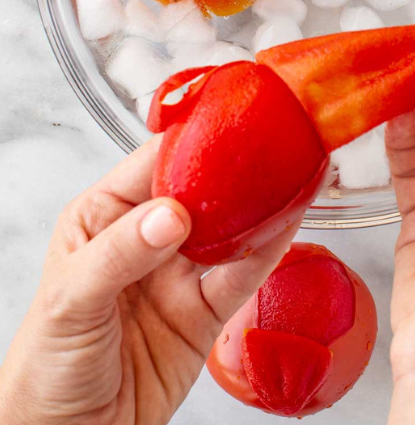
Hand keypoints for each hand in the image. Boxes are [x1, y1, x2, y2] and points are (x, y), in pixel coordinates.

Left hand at [0, 141, 295, 424]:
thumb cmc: (44, 368)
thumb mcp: (68, 302)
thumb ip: (117, 254)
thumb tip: (169, 216)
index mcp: (104, 218)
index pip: (154, 163)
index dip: (192, 142)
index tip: (228, 125)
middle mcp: (145, 238)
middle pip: (200, 188)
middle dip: (235, 165)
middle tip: (272, 142)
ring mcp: (177, 275)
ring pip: (228, 228)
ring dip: (259, 203)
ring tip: (292, 171)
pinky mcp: (203, 313)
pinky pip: (241, 275)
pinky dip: (268, 249)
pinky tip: (288, 223)